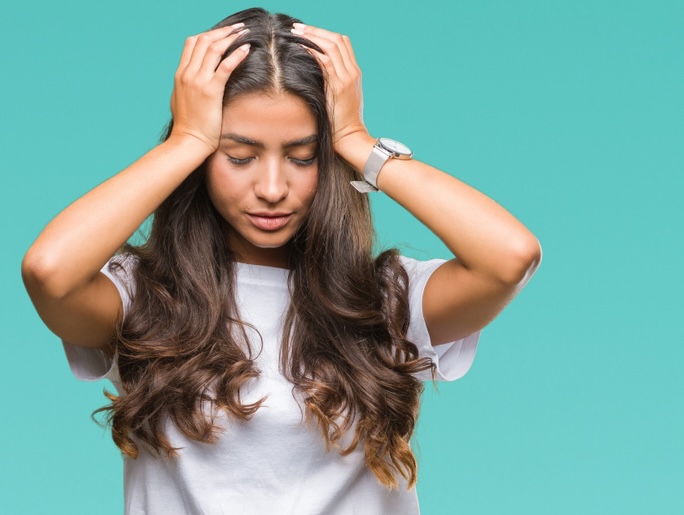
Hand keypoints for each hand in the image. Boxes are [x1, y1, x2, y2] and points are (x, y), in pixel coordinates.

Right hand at [169, 24, 250, 154]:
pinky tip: (247, 49)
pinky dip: (236, 54)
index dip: (208, 34)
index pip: (191, 43)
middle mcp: (187, 74)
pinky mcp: (210, 91)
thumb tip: (194, 80)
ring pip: (213, 48)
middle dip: (222, 31)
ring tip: (244, 33)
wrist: (188, 141)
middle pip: (202, 40)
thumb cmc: (188, 126)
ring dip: (230, 38)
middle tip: (237, 28)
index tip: (223, 33)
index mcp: (180, 75)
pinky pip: (225, 66)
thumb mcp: (182, 100)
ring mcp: (197, 81)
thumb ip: (187, 86)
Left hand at [292, 24, 369, 151]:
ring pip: (332, 46)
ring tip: (296, 33)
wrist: (349, 136)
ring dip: (312, 37)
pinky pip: (326, 62)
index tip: (308, 31)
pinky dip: (313, 51)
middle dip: (316, 30)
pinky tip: (301, 48)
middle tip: (297, 28)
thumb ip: (334, 81)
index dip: (325, 33)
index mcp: (354, 72)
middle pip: (338, 40)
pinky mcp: (339, 87)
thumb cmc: (341, 120)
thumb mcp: (341, 96)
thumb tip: (315, 71)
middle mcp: (352, 72)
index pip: (343, 42)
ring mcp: (347, 78)